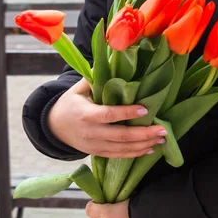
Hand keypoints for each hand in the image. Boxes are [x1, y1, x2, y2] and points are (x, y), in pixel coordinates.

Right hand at [48, 79, 166, 157]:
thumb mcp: (78, 90)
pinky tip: (150, 149)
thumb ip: (94, 79)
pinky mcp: (98, 153)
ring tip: (162, 139)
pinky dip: (135, 154)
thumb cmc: (70, 104)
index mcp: (86, 115)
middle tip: (163, 130)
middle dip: (144, 134)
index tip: (145, 110)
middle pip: (121, 136)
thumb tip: (113, 62)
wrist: (54, 127)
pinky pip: (119, 156)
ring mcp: (95, 146)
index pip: (109, 115)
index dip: (127, 113)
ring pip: (123, 149)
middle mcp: (91, 133)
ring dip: (144, 145)